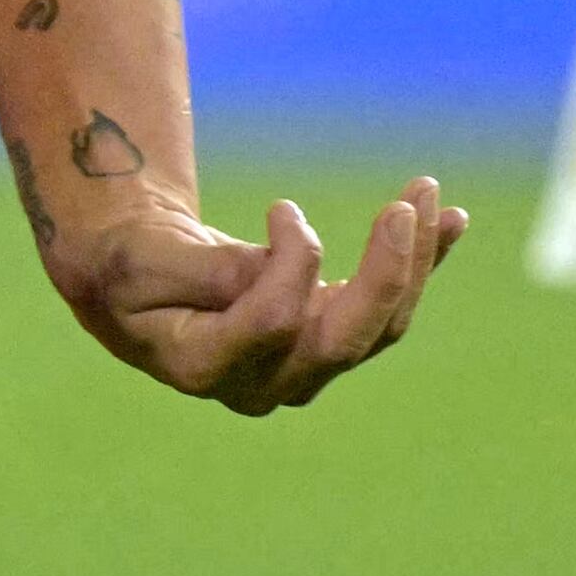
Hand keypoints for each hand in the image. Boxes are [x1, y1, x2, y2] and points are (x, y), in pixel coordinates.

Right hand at [43, 176, 463, 413]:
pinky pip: (384, 307)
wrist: (129, 282)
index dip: (292, 265)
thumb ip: (206, 269)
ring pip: (377, 324)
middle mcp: (264, 383)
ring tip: (428, 192)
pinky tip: (451, 220)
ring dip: (412, 257)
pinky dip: (419, 261)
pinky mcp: (328, 340)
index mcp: (204, 368)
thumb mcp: (140, 259)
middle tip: (402, 209)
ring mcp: (302, 369)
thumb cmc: (125, 265)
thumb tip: (279, 266)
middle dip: (385, 273)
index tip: (283, 206)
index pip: (274, 324)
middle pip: (344, 339)